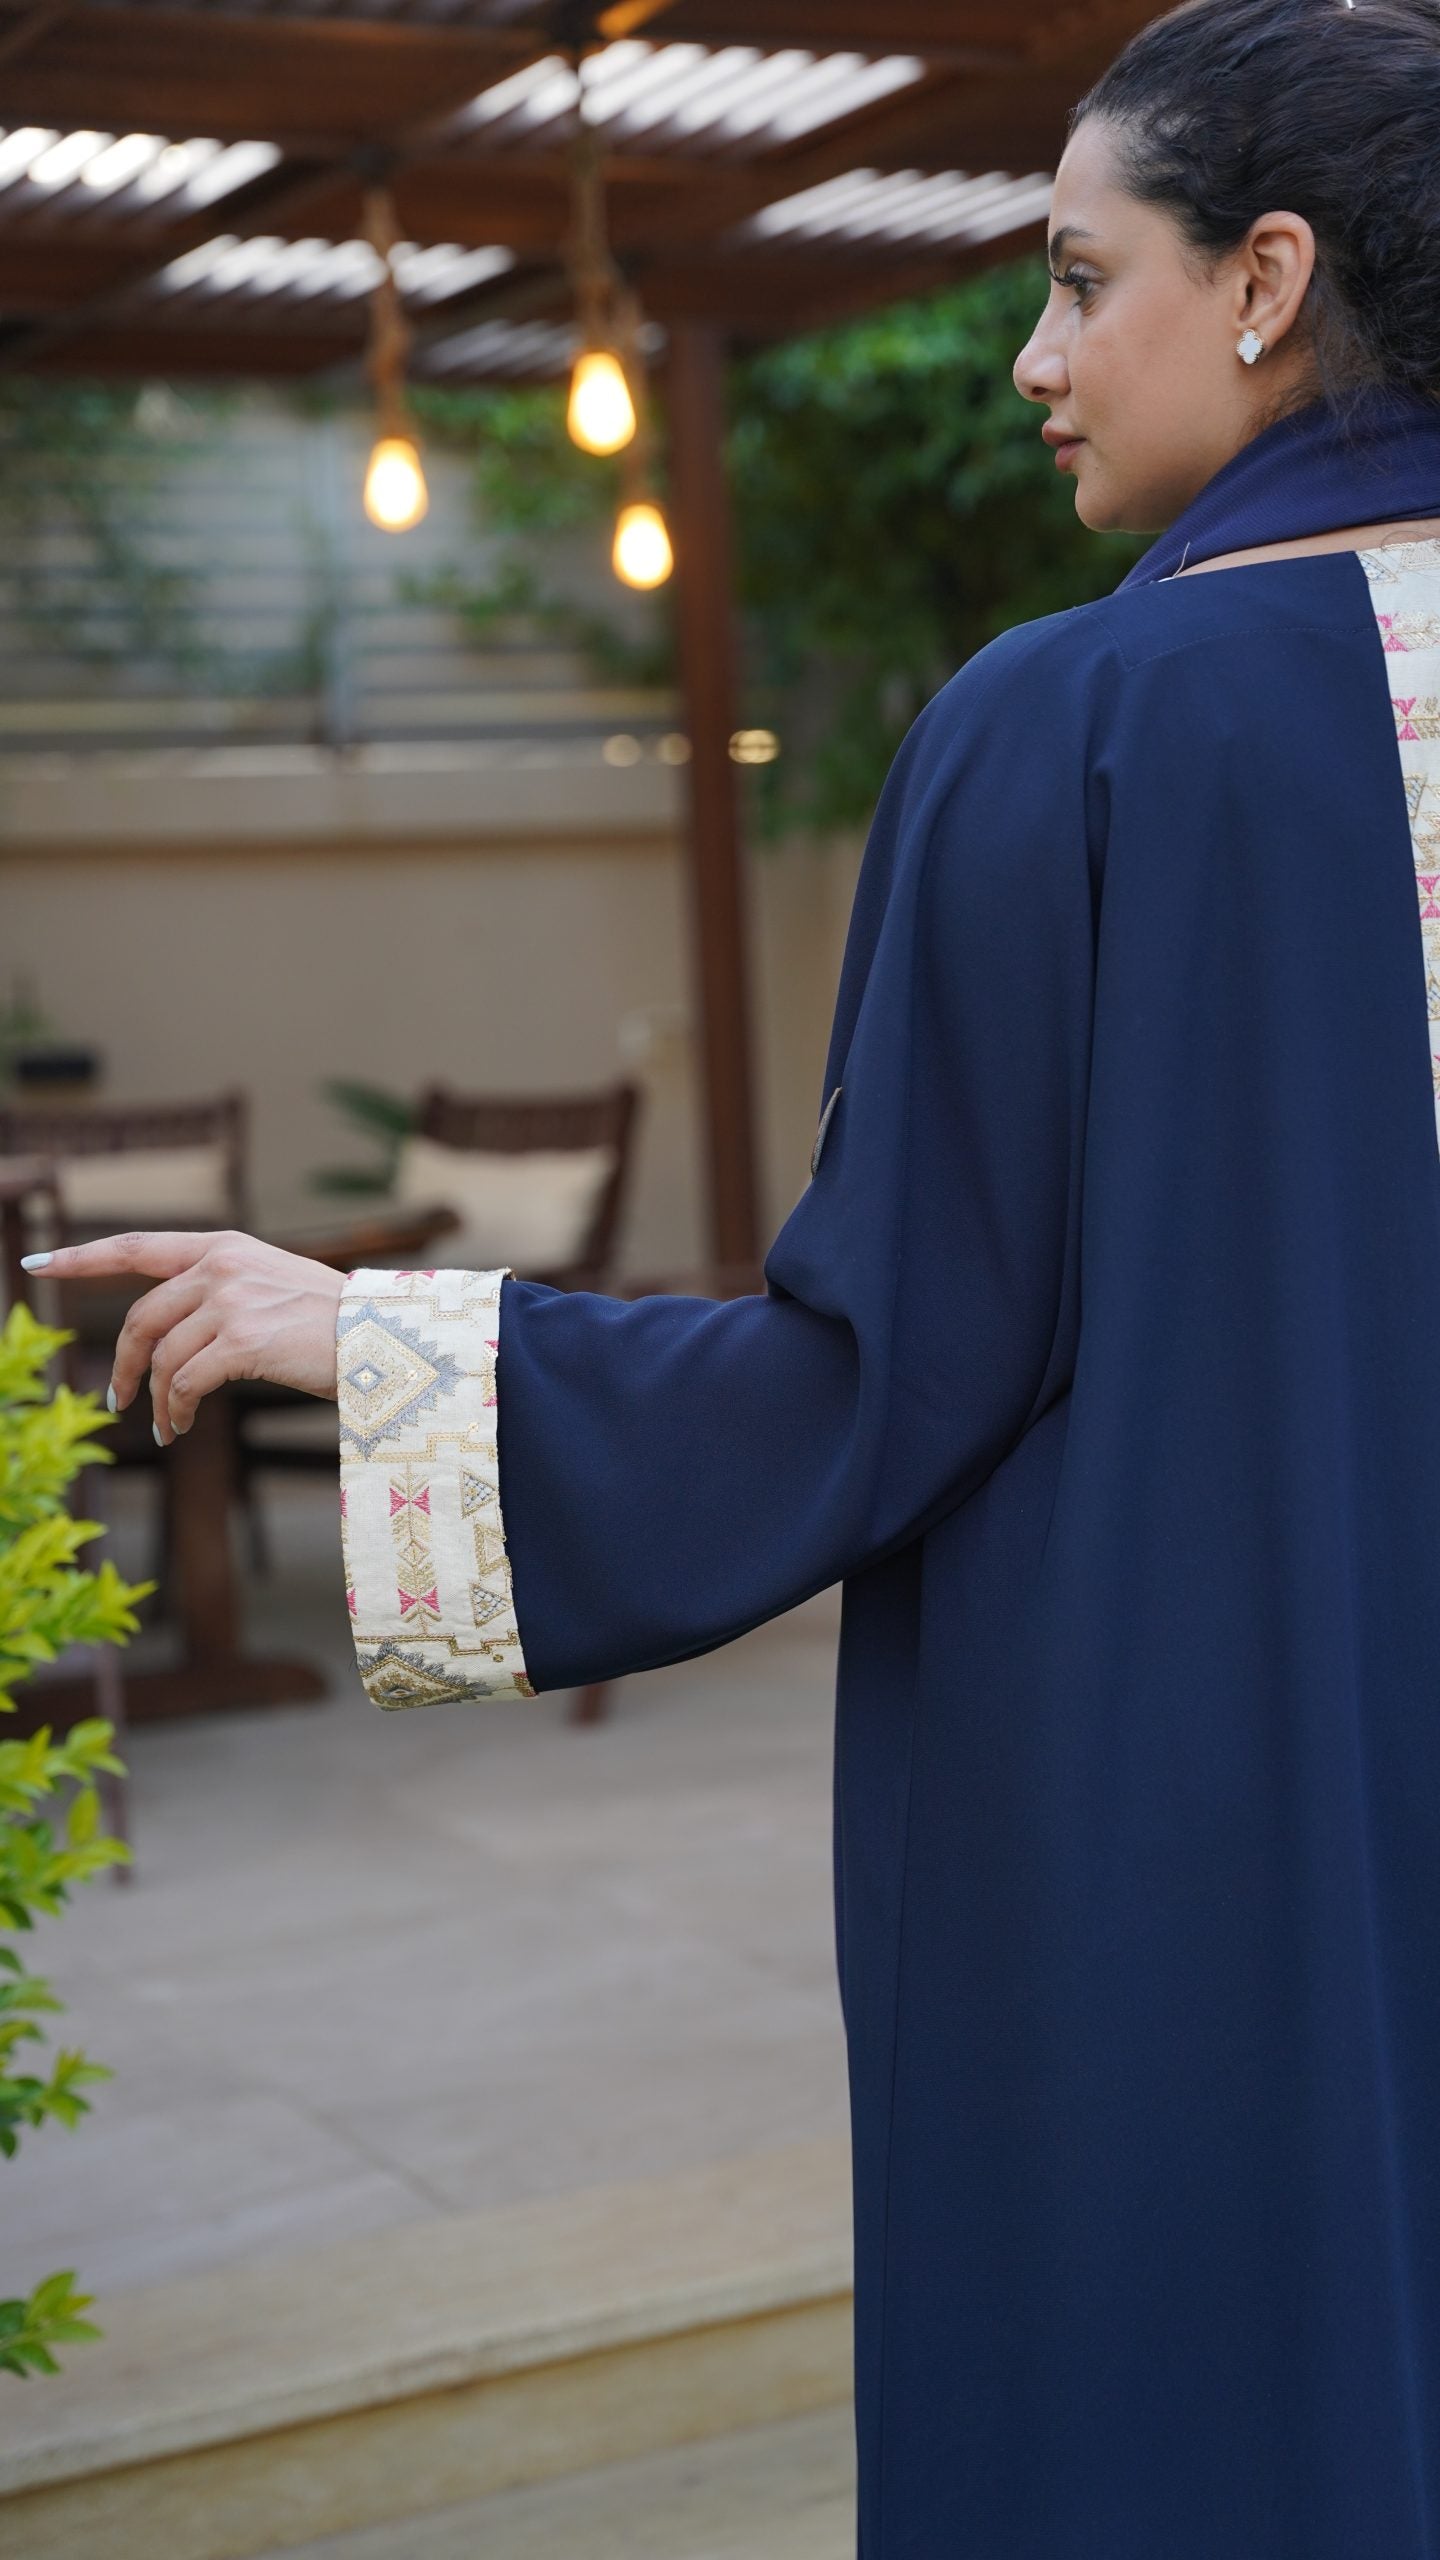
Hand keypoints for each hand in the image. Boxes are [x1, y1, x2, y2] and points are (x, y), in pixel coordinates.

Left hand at [21, 1230, 342, 1443]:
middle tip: (119, 1399)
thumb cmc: (335, 1323)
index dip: (83, 1258)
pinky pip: (187, 1382)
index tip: (39, 1265)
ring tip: (167, 1428)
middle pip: (142, 1318)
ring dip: (158, 1401)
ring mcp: (231, 1301)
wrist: (386, 1337)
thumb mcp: (273, 1287)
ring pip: (164, 1357)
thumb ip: (224, 1292)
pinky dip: (177, 1410)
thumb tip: (174, 1334)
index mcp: (224, 1246)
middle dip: (125, 1366)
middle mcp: (222, 1265)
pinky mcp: (243, 1340)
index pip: (137, 1246)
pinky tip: (183, 1426)